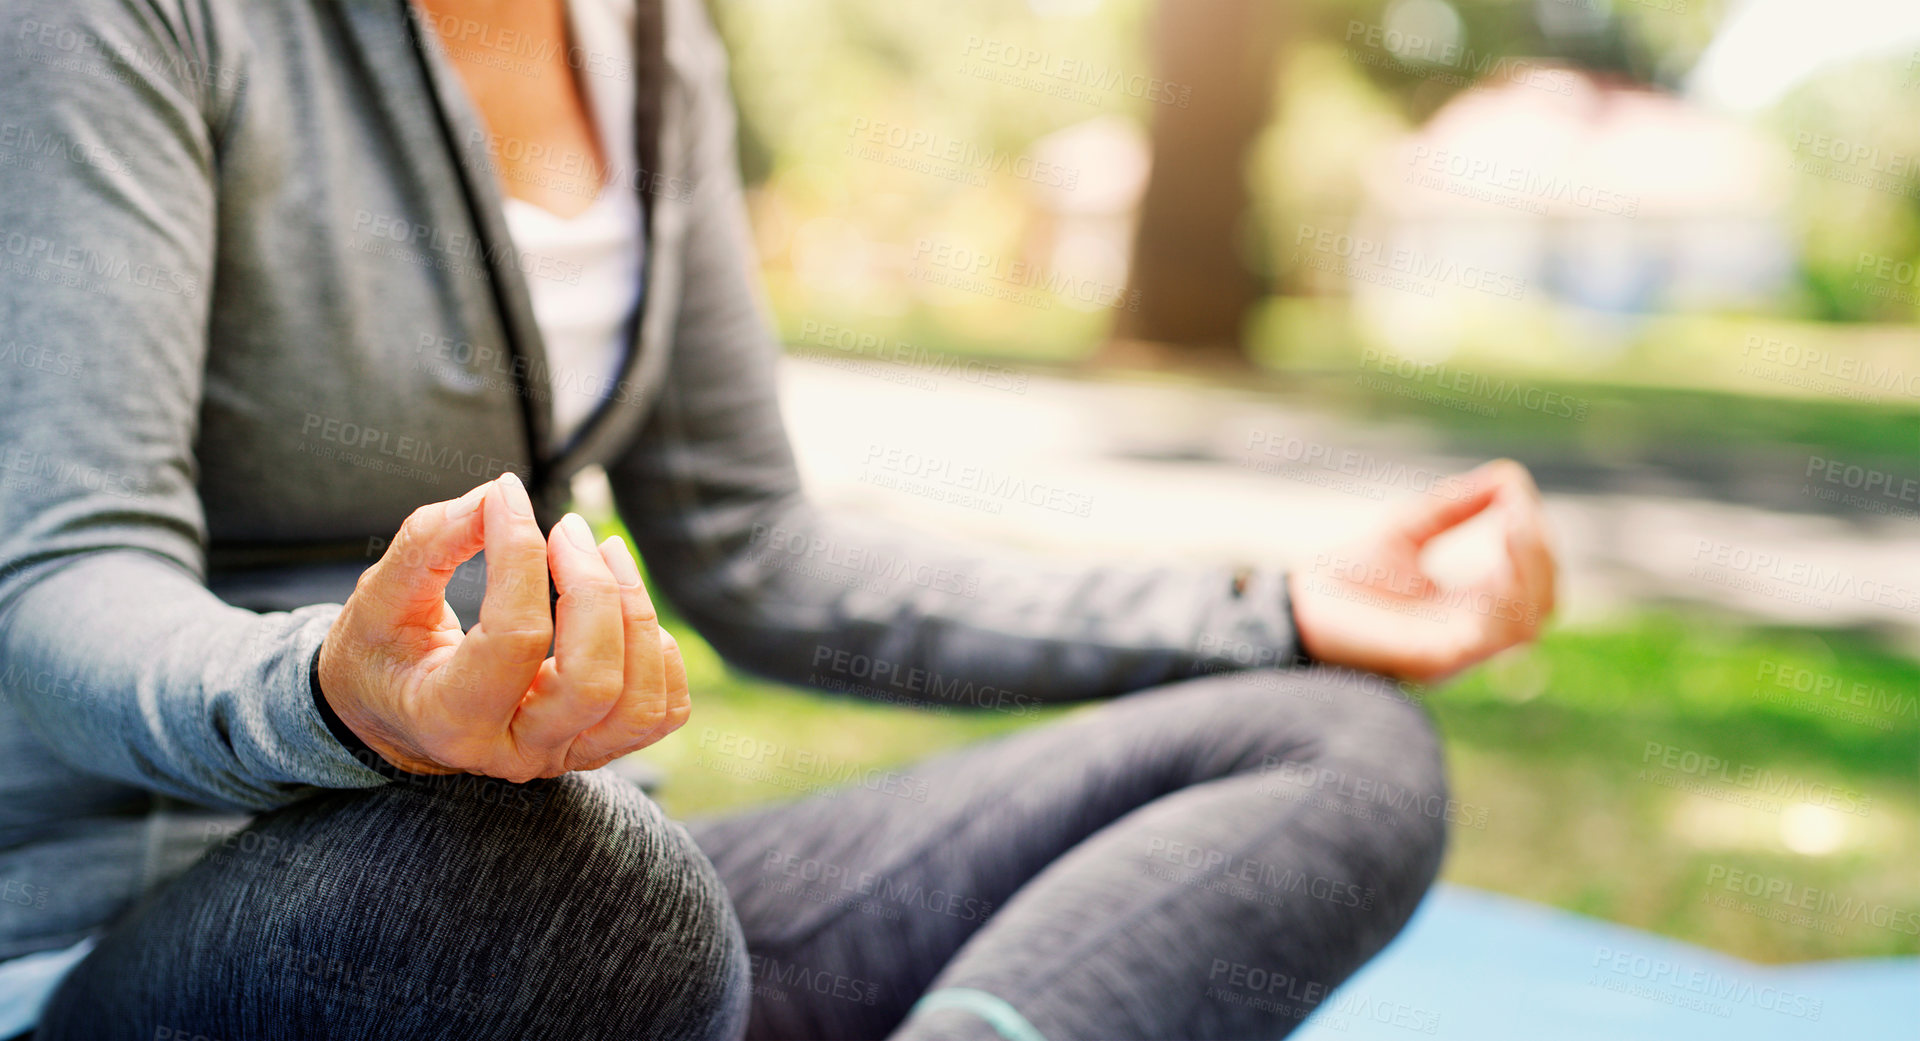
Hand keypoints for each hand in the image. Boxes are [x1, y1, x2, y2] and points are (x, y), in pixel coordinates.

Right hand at [317, 472, 689, 780]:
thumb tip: (500, 497)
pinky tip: (625, 610)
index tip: (507, 494)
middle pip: (593, 681)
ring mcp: (560, 755)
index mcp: (449, 719)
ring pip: (637, 703)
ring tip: (607, 551)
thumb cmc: (382, 652)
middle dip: (595, 590)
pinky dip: (659, 656)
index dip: (520, 554)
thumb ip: (429, 543)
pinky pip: (659, 712)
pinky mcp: (593, 746)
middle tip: (569, 527)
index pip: (515, 636)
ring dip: (637, 616)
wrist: (390, 714)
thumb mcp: (378, 598)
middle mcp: (511, 751)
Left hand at [1287, 459, 1555, 683]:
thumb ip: (1455, 506)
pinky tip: (1495, 556)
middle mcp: (1470, 637)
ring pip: (1527, 623)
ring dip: (1530, 571)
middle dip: (1541, 554)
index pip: (1532, 583)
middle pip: (1543, 605)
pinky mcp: (1434, 660)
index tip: (1514, 489)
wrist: (1294, 606)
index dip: (1535, 538)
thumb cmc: (1345, 575)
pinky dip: (1504, 595)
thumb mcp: (1408, 529)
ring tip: (1514, 524)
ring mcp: (1455, 653)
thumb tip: (1508, 475)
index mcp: (1470, 610)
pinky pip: (1491, 635)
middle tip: (1520, 510)